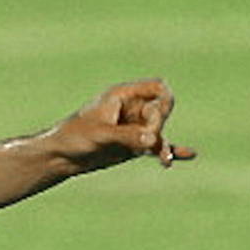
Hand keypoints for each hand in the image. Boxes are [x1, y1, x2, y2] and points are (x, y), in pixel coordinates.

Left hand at [51, 78, 194, 171]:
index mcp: (123, 96)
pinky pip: (157, 146)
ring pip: (159, 133)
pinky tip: (189, 154)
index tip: (154, 120)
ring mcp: (134, 128)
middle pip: (161, 112)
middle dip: (158, 128)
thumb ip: (127, 137)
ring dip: (164, 146)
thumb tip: (153, 141)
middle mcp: (132, 109)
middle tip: (146, 144)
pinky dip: (170, 150)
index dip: (164, 102)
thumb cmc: (74, 137)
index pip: (158, 88)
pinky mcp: (133, 146)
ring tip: (164, 161)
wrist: (60, 157)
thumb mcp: (100, 135)